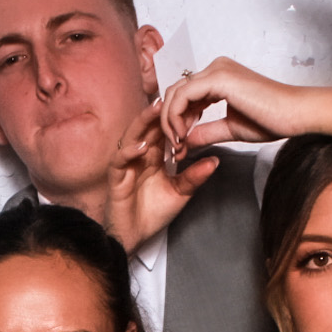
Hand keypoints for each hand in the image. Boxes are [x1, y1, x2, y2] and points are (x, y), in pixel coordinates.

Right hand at [103, 102, 219, 252]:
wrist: (134, 236)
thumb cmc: (152, 214)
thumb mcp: (180, 193)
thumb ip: (194, 176)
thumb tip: (215, 161)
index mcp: (154, 156)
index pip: (163, 130)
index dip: (175, 117)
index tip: (192, 104)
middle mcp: (139, 156)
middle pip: (148, 127)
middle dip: (159, 111)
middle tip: (174, 95)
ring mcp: (126, 164)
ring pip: (132, 136)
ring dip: (143, 123)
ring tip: (157, 110)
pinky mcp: (116, 177)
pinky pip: (120, 160)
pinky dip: (131, 151)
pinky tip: (143, 146)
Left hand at [159, 58, 306, 156]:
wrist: (295, 114)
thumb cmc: (272, 120)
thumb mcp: (230, 128)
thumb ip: (206, 131)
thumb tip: (186, 141)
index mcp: (219, 77)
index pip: (185, 95)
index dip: (176, 120)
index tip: (180, 144)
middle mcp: (216, 68)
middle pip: (175, 92)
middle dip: (169, 121)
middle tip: (175, 147)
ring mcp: (216, 70)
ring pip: (174, 93)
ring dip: (170, 121)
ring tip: (178, 145)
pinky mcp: (218, 78)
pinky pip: (183, 96)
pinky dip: (176, 117)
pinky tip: (182, 136)